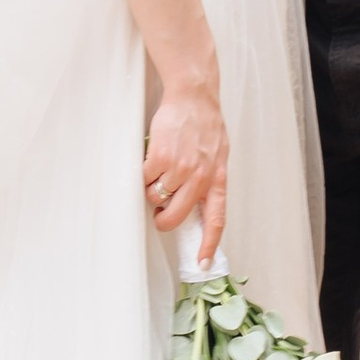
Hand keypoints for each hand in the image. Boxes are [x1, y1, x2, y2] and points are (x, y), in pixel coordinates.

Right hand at [144, 73, 226, 267]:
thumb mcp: (217, 155)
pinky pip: (144, 179)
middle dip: (163, 220)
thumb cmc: (205, 124)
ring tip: (157, 173)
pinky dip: (142, 174)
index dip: (208, 245)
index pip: (215, 220)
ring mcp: (181, 169)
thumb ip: (209, 179)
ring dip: (151, 191)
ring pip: (156, 198)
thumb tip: (196, 204)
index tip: (201, 263)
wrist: (194, 96)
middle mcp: (201, 177)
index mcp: (217, 179)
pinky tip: (150, 161)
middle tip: (159, 214)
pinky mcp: (161, 158)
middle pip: (176, 217)